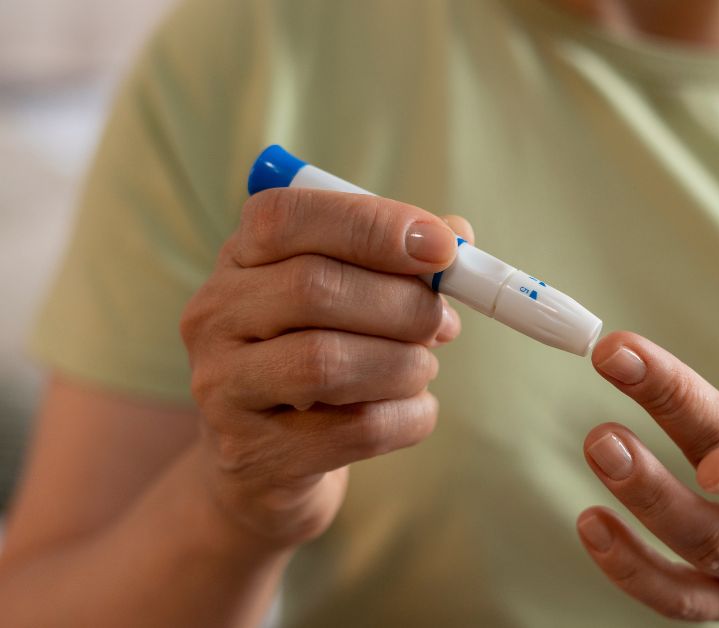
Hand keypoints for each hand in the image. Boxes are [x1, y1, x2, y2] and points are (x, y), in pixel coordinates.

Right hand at [181, 188, 473, 548]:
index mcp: (240, 258)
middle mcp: (214, 316)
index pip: (286, 217)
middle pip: (314, 288)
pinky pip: (355, 429)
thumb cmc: (322, 355)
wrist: (269, 462)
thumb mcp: (351, 295)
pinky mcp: (251, 453)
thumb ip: (401, 257)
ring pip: (327, 363)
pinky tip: (413, 410)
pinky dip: (408, 417)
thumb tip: (457, 230)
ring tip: (422, 369)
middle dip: (404, 304)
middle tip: (446, 323)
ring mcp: (222, 388)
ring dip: (405, 365)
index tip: (444, 249)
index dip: (372, 226)